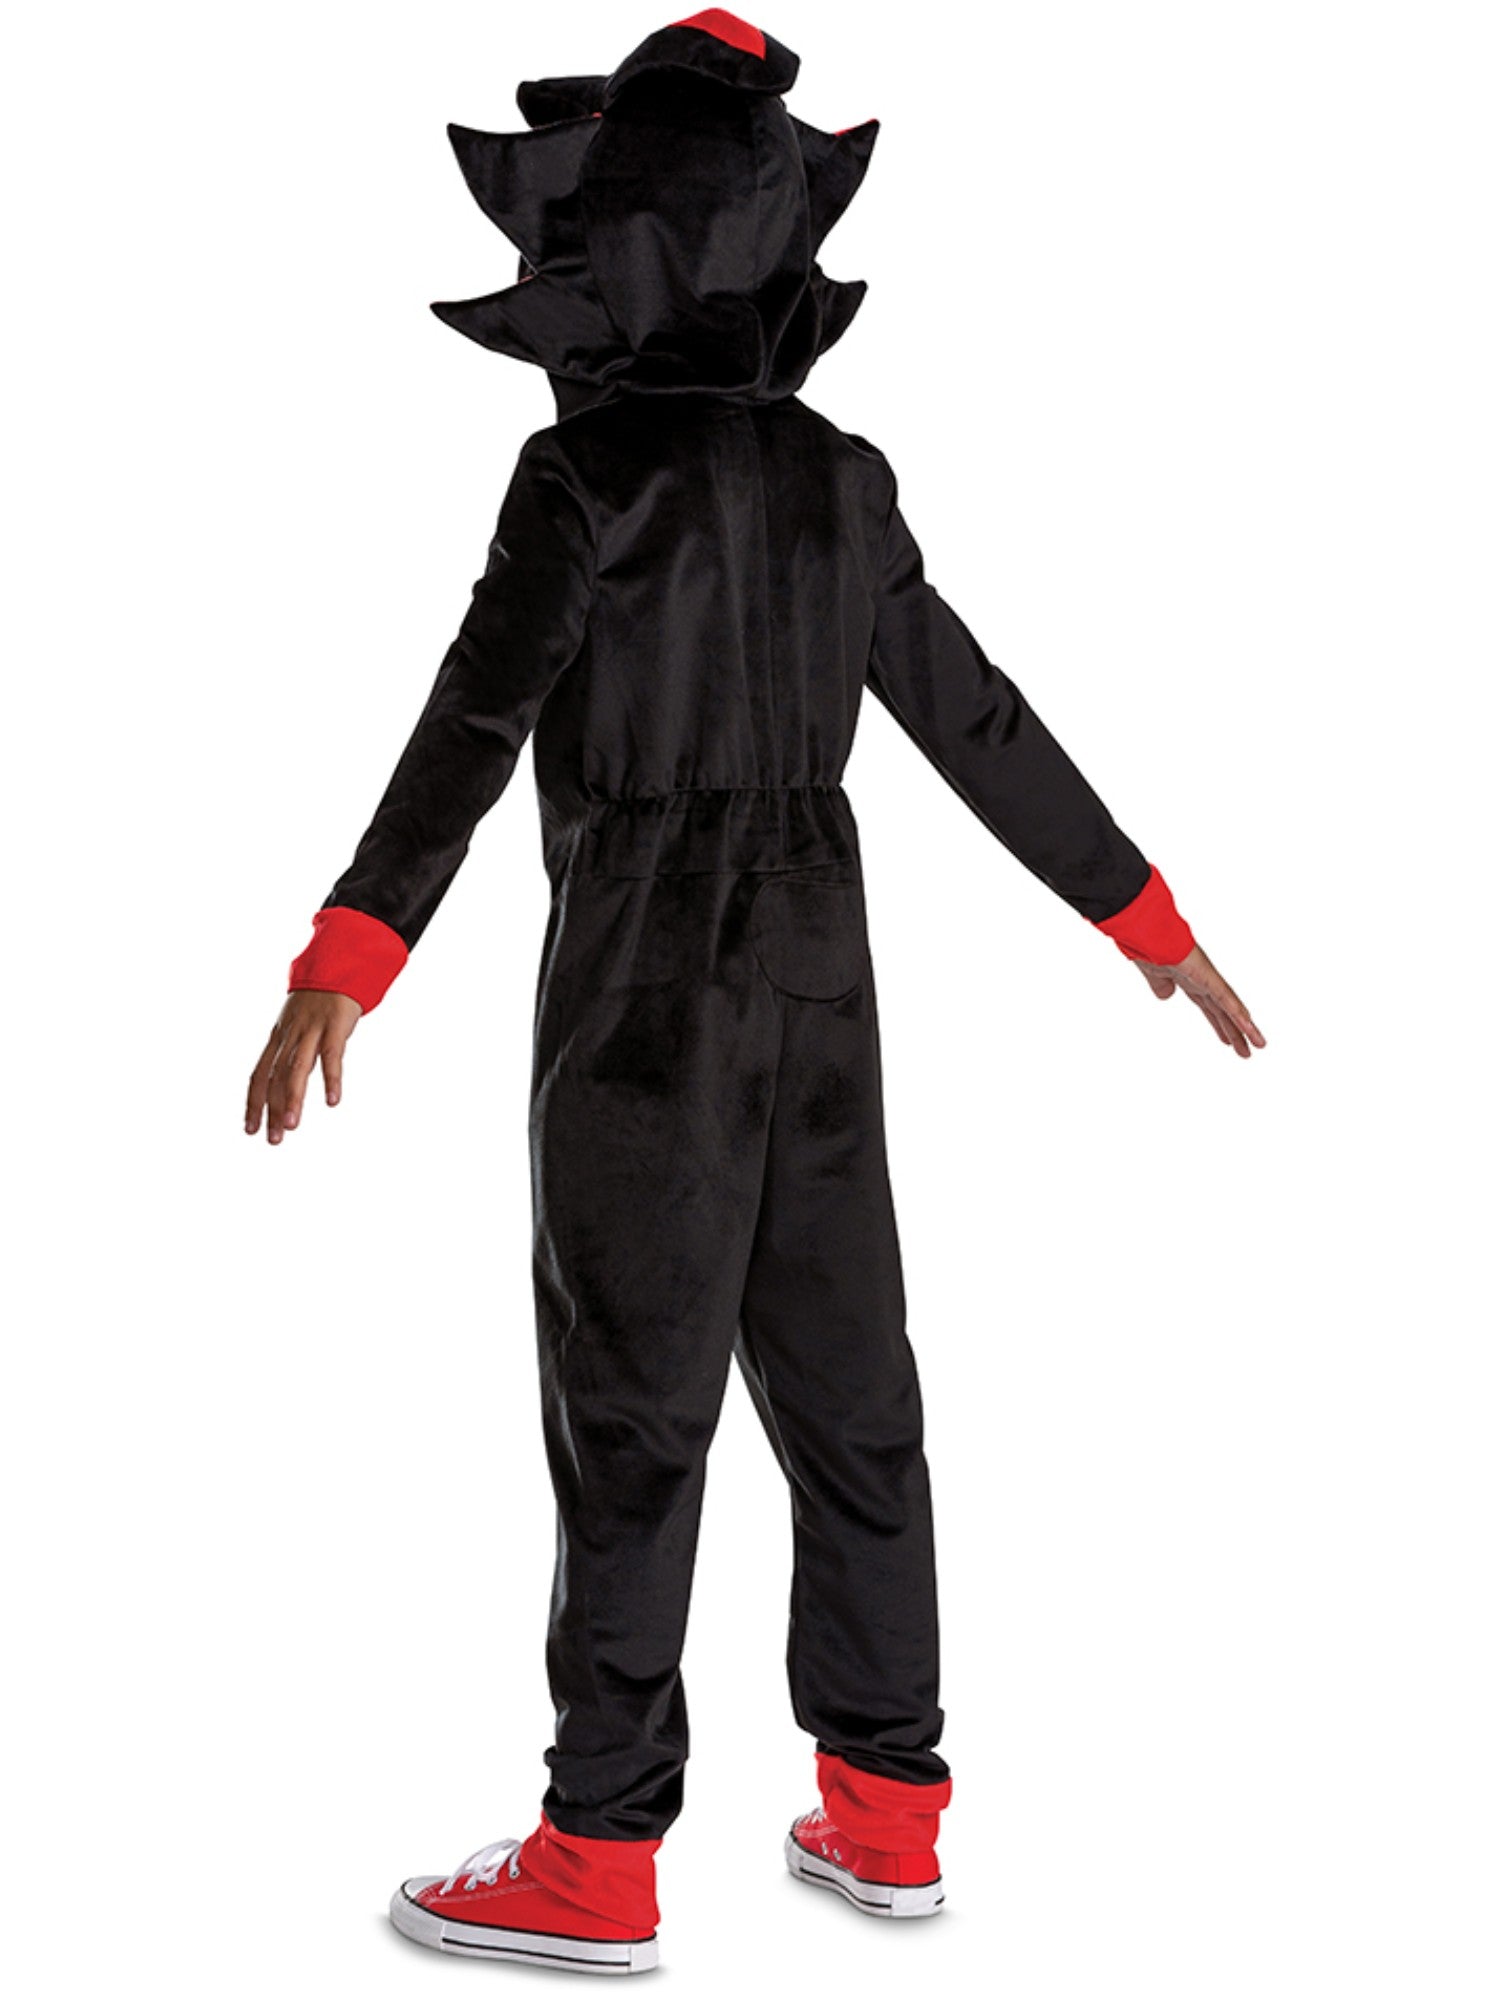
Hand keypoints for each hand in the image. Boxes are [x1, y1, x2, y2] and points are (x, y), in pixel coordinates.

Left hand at [245, 990, 363, 1143]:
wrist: (338, 966)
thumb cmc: (320, 1001)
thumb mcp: (298, 1025)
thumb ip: (292, 1052)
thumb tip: (285, 1083)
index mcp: (278, 1038)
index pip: (258, 1075)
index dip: (252, 1103)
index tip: (250, 1130)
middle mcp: (290, 1035)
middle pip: (275, 1077)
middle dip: (271, 1110)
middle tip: (273, 1140)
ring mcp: (311, 1029)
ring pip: (297, 1069)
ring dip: (293, 1099)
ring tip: (292, 1126)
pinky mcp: (335, 1025)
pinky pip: (332, 1055)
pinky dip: (331, 1079)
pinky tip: (332, 1101)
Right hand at [1134, 943, 1264, 1058]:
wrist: (1148, 934)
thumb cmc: (1149, 946)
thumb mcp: (1154, 975)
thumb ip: (1160, 986)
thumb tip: (1167, 995)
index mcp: (1191, 982)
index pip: (1210, 1009)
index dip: (1219, 1025)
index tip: (1227, 1039)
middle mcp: (1204, 982)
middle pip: (1224, 1013)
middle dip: (1234, 1033)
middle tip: (1246, 1051)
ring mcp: (1208, 979)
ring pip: (1230, 1009)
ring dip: (1245, 1028)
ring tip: (1259, 1045)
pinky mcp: (1208, 977)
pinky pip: (1225, 998)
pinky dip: (1237, 1012)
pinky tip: (1249, 1026)